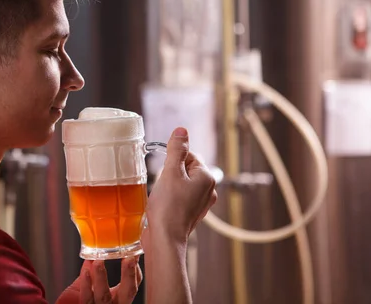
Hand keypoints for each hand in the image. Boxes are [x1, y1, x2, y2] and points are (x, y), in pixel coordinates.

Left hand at [55, 257, 142, 303]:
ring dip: (101, 277)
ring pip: (104, 296)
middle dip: (129, 275)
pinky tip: (85, 271)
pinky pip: (86, 298)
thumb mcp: (91, 289)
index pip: (132, 286)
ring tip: (98, 261)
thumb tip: (94, 254)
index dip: (135, 271)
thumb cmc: (84, 300)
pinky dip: (86, 284)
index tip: (133, 255)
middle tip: (129, 258)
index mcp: (118, 299)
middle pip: (127, 292)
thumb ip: (93, 274)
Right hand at [145, 127, 216, 243]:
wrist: (165, 239)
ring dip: (168, 185)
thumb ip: (176, 149)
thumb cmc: (168, 207)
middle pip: (185, 168)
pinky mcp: (190, 213)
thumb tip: (182, 130)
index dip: (173, 159)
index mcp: (207, 178)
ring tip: (162, 196)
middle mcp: (208, 190)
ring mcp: (200, 204)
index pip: (189, 155)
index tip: (164, 170)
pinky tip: (162, 205)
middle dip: (170, 173)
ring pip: (181, 183)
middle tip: (163, 185)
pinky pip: (179, 197)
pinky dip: (170, 197)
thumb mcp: (170, 172)